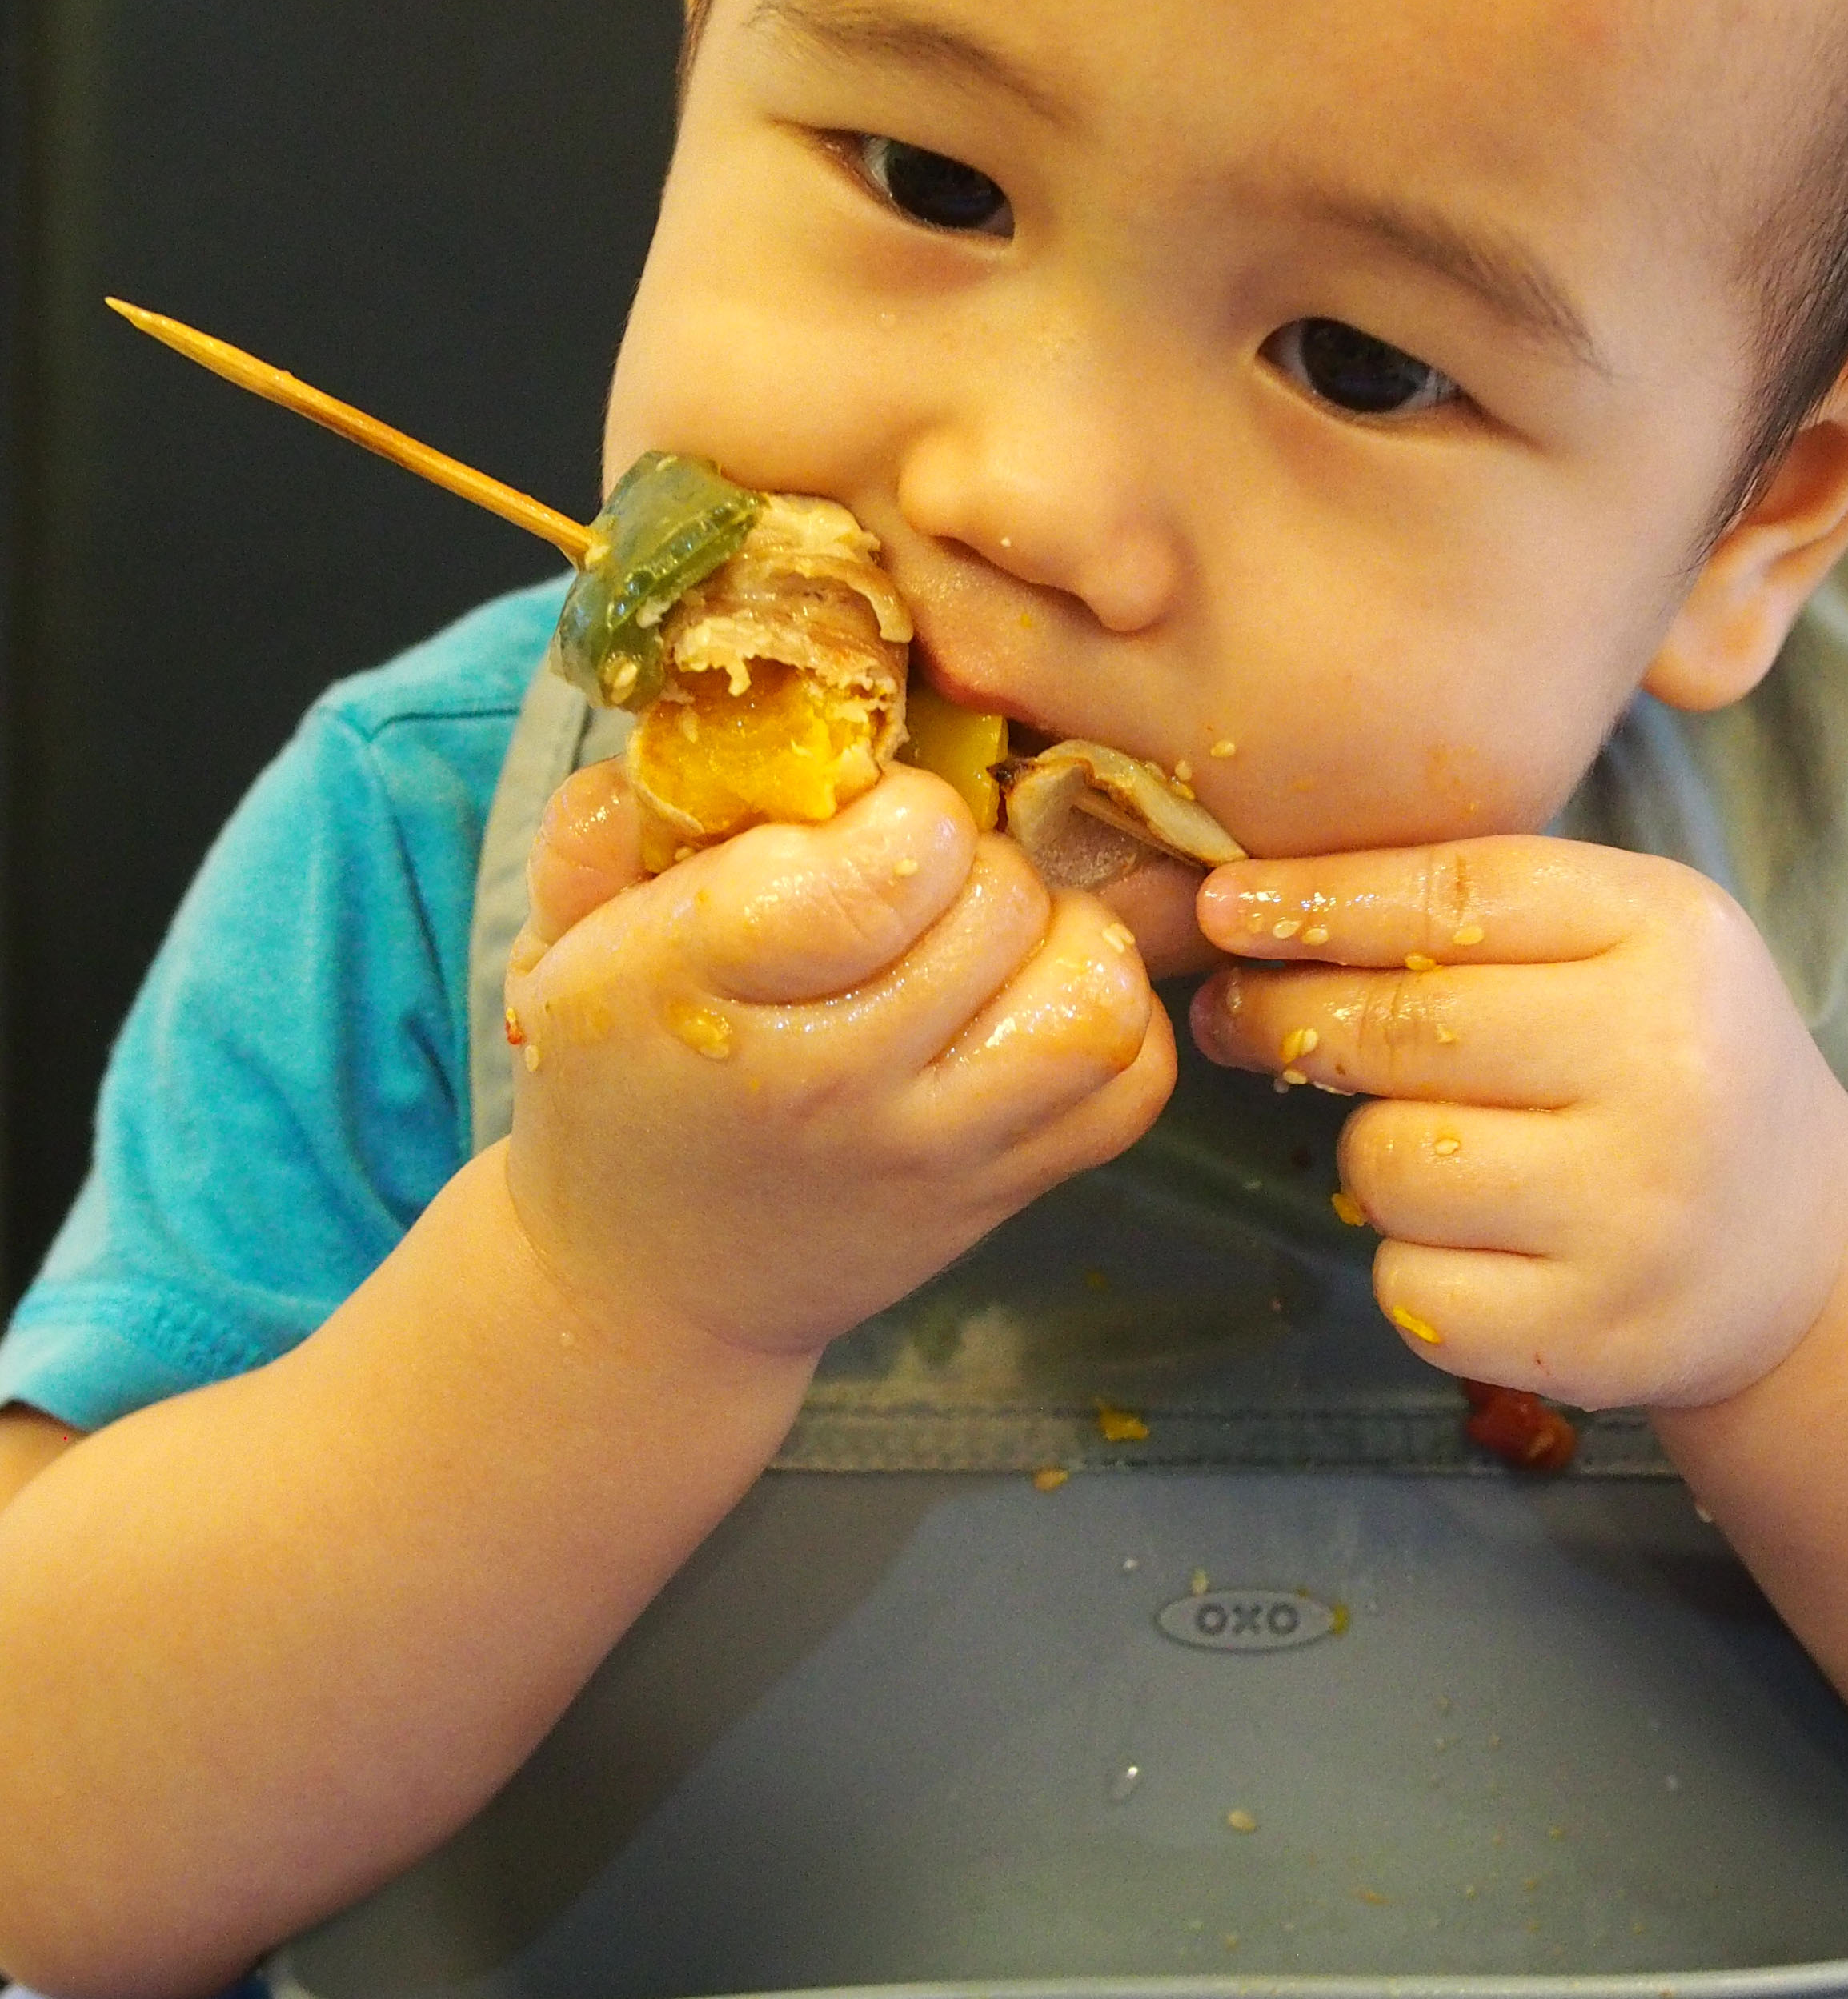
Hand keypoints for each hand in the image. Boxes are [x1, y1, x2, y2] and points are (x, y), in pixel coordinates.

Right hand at [502, 762, 1173, 1361]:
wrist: (646, 1283)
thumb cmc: (619, 1079)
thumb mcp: (565, 942)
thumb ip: (610, 822)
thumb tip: (698, 714)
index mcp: (706, 986)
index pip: (890, 859)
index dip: (903, 810)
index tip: (861, 828)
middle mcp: (832, 1078)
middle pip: (1002, 900)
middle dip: (973, 857)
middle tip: (921, 882)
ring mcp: (933, 1149)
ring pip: (1092, 992)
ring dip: (1062, 933)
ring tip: (993, 940)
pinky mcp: (1004, 1193)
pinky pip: (1132, 1081)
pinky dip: (1109, 1021)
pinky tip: (1034, 1003)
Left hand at [1191, 839, 1847, 1412]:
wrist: (1806, 1249)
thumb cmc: (1675, 1065)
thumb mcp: (1624, 943)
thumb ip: (1471, 910)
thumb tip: (1248, 912)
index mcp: (1672, 937)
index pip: (1455, 894)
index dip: (1318, 900)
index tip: (1224, 907)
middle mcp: (1668, 1069)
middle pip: (1402, 1031)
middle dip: (1292, 1020)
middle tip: (1240, 1016)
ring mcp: (1635, 1214)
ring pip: (1388, 1164)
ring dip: (1377, 1157)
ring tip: (1446, 1149)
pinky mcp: (1595, 1334)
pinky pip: (1409, 1287)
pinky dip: (1413, 1264)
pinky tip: (1480, 1243)